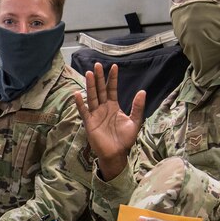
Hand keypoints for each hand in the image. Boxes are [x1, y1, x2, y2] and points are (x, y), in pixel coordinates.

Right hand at [73, 63, 145, 180]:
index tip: (114, 67)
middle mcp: (103, 108)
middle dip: (99, 78)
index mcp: (113, 106)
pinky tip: (77, 94)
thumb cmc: (125, 139)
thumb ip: (137, 107)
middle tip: (97, 65)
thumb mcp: (135, 122)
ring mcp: (95, 115)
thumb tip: (142, 92)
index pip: (112, 89)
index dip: (113, 79)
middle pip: (100, 90)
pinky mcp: (89, 123)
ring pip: (92, 97)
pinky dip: (80, 104)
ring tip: (89, 74)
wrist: (117, 154)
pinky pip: (84, 111)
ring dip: (90, 86)